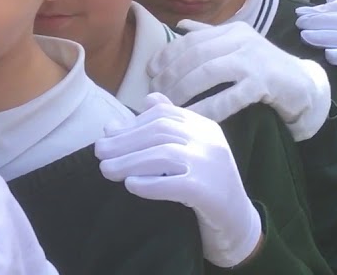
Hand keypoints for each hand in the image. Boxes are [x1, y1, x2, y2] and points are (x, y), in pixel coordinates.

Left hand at [96, 93, 262, 267]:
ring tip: (106, 170)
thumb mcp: (189, 151)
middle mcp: (209, 141)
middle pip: (160, 133)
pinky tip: (130, 185)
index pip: (163, 115)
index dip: (133, 123)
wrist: (237, 220)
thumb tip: (124, 116)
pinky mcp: (208, 191)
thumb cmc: (207, 183)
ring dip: (129, 162)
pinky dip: (149, 184)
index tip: (109, 133)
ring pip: (163, 155)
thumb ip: (164, 131)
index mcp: (205, 126)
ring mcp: (211, 165)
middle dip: (124, 141)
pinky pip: (174, 184)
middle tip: (99, 152)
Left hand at [147, 19, 330, 141]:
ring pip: (208, 72)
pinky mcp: (264, 84)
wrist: (304, 86)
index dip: (167, 54)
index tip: (150, 71)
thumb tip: (181, 26)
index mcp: (232, 30)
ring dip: (183, 89)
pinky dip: (207, 108)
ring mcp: (254, 61)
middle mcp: (242, 40)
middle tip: (155, 92)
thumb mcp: (238, 47)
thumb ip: (211, 37)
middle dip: (170, 73)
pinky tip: (192, 118)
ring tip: (168, 104)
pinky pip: (229, 97)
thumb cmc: (266, 68)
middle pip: (196, 54)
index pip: (192, 39)